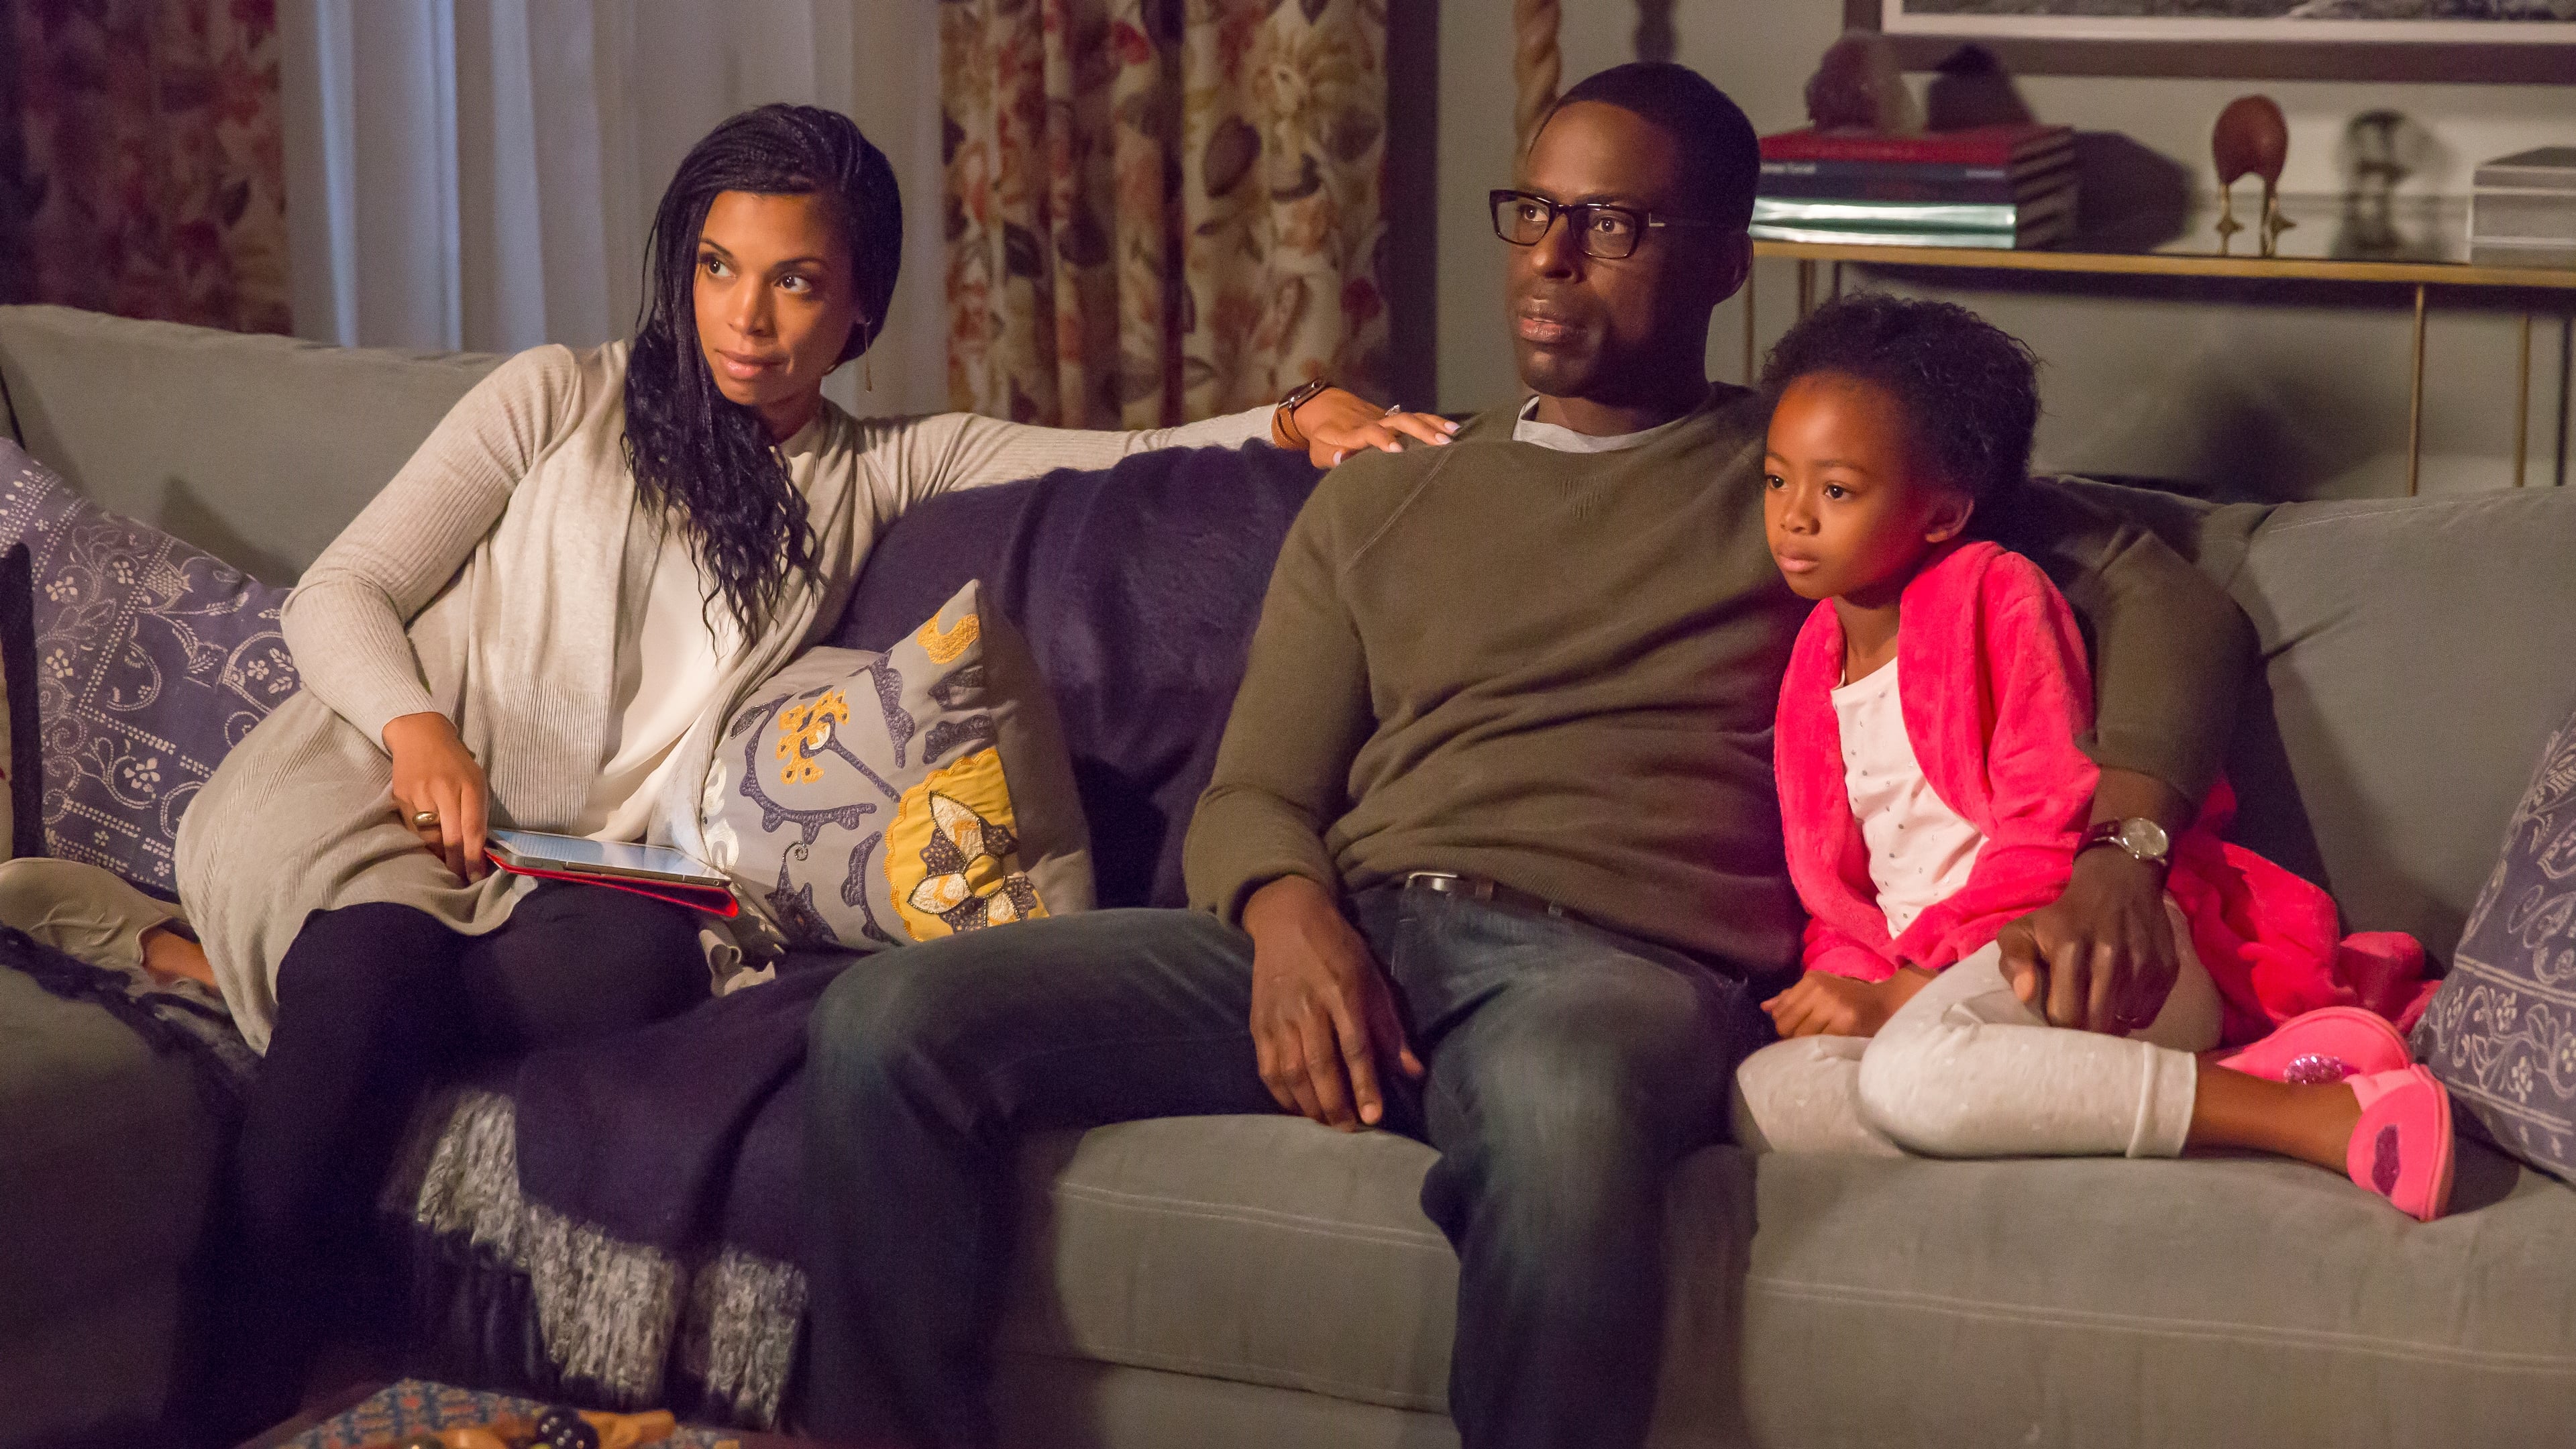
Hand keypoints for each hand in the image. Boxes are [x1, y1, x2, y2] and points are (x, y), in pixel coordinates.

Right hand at [384, 711, 490, 883]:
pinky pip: (413, 830)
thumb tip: (477, 846)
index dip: (474, 857)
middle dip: (457, 864)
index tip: (477, 876)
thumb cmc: (455, 761)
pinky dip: (423, 844)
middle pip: (451, 838)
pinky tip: (430, 850)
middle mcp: (444, 789)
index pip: (473, 829)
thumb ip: (477, 809)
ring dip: (439, 857)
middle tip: (462, 879)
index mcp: (470, 784)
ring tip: (448, 867)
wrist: (419, 735)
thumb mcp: (475, 779)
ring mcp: (419, 794)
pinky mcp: (400, 797)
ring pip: (429, 838)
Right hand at [1241, 875, 1424, 1129]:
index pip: (1355, 1048)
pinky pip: (1267, 1068)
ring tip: (1327, 1123)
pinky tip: (1297, 1107)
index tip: (1373, 1117)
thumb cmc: (1338, 949)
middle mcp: (1307, 1007)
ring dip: (1309, 1105)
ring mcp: (1278, 1016)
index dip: (1365, 1085)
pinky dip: (1281, 1094)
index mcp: (1342, 993)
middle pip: (1320, 1066)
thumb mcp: (1373, 979)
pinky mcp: (1258, 1023)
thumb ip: (1390, 1029)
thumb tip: (1413, 1072)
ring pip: (1291, 1072)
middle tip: (1350, 1130)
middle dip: (1336, 1105)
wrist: (1287, 918)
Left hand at [1275, 386, 1457, 467]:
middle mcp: (1372, 421)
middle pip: (1399, 421)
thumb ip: (1330, 456)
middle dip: (1420, 431)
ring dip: (1432, 425)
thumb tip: (1343, 458)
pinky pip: (1415, 418)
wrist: (1324, 405)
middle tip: (1441, 444)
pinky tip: (1452, 428)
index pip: (1370, 432)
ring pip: (1410, 417)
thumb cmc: (1321, 436)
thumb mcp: (1319, 450)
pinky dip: (1433, 422)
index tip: (1397, 450)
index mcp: (1353, 432)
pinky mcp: (1391, 417)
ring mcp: (1384, 417)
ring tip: (1453, 434)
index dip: (1382, 439)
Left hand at [1762, 968, 1928, 1038]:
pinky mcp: (1846, 1023)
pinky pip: (1822, 1042)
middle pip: (1787, 1025)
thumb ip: (1792, 998)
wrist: (1885, 1003)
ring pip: (1802, 1036)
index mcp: (1811, 980)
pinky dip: (1823, 1046)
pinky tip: (1830, 1044)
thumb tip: (1766, 1008)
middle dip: (1791, 1036)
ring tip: (1818, 1041)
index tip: (1795, 1029)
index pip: (1781, 1010)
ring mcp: (1833, 1006)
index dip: (1784, 1024)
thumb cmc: (1848, 997)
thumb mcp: (1820, 989)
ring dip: (1806, 1044)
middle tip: (1805, 1039)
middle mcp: (1820, 990)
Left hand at [1994, 848, 2174, 1033]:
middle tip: (2077, 1018)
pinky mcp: (2167, 969)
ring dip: (2108, 1022)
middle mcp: (2111, 957)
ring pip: (2123, 1022)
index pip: (2064, 1015)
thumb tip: (2025, 995)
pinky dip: (2131, 1014)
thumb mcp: (2024, 929)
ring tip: (2097, 1004)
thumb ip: (2013, 961)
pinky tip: (2119, 997)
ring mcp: (2143, 964)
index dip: (2057, 1023)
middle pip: (2097, 1025)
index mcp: (2070, 949)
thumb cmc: (2063, 916)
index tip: (2055, 1014)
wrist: (2119, 882)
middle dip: (2083, 1030)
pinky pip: (2146, 1015)